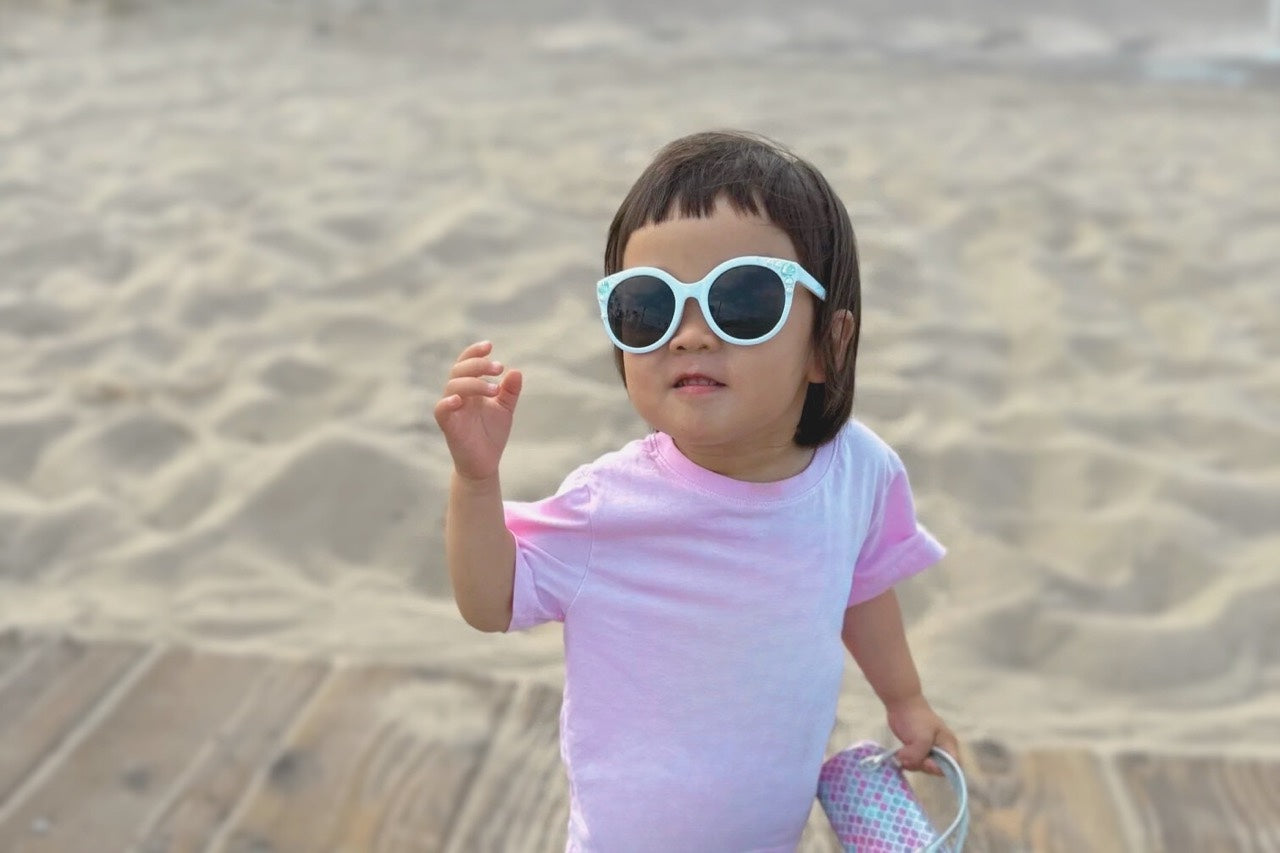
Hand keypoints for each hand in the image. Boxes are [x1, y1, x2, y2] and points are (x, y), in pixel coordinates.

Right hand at [434, 340, 522, 481]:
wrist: (485, 464)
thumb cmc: (491, 434)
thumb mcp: (505, 409)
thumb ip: (510, 391)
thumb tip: (516, 371)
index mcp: (470, 389)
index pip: (467, 364)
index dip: (474, 352)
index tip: (490, 346)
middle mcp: (459, 396)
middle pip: (459, 371)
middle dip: (478, 365)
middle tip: (499, 368)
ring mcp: (452, 410)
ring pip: (452, 386)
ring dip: (473, 383)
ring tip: (494, 389)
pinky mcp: (447, 425)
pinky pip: (441, 410)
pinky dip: (448, 402)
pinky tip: (460, 400)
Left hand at [885, 694, 958, 776]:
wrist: (901, 702)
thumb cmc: (916, 718)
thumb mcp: (921, 739)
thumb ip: (919, 756)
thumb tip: (908, 763)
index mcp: (948, 745)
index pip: (953, 766)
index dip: (940, 769)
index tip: (926, 762)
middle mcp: (941, 748)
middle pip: (937, 768)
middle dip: (923, 765)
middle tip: (910, 755)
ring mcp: (928, 748)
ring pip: (924, 765)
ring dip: (912, 762)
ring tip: (903, 752)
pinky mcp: (917, 747)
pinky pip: (915, 760)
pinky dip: (907, 760)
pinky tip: (900, 753)